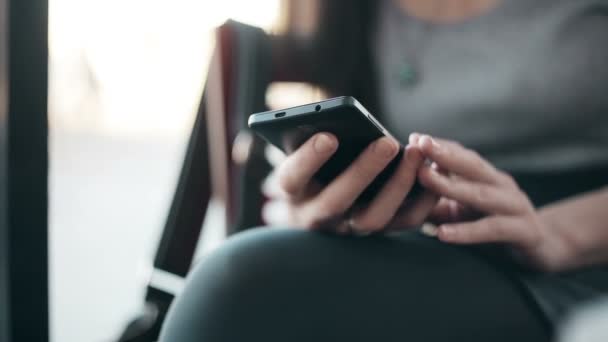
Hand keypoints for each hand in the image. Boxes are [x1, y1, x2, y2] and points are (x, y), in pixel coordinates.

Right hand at [262, 132, 437, 233]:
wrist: (313, 209)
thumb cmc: (308, 169)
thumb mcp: (300, 154)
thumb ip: (308, 140)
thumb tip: (331, 118)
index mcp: (291, 193)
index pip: (292, 178)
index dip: (308, 159)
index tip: (328, 137)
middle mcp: (315, 217)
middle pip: (336, 201)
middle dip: (363, 172)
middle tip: (387, 142)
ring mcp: (347, 229)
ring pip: (374, 218)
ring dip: (398, 185)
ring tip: (415, 152)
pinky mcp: (377, 232)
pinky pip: (404, 221)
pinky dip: (422, 199)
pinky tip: (432, 170)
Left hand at [412, 133, 569, 270]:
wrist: (543, 247)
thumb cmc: (493, 224)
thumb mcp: (460, 211)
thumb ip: (433, 201)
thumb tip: (397, 190)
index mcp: (486, 176)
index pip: (462, 155)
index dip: (440, 146)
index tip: (414, 137)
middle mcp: (501, 185)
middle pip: (472, 165)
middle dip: (444, 154)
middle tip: (419, 144)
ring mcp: (515, 206)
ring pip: (481, 194)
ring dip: (451, 185)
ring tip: (423, 177)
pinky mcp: (524, 231)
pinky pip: (492, 229)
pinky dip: (467, 232)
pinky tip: (442, 234)